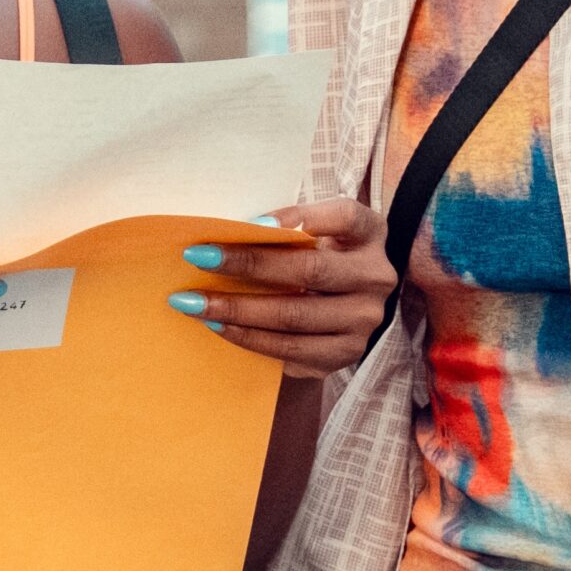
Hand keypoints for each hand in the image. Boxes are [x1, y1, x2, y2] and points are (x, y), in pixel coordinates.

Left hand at [170, 199, 394, 377]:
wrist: (340, 311)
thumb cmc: (317, 258)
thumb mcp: (315, 234)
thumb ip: (284, 230)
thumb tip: (224, 232)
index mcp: (370, 234)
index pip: (343, 217)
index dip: (299, 217)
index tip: (251, 223)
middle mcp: (375, 276)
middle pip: (311, 270)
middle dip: (250, 264)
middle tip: (200, 258)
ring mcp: (363, 319)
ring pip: (295, 316)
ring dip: (238, 309)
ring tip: (194, 303)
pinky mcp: (345, 353)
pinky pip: (290, 349)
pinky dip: (249, 338)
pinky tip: (218, 327)